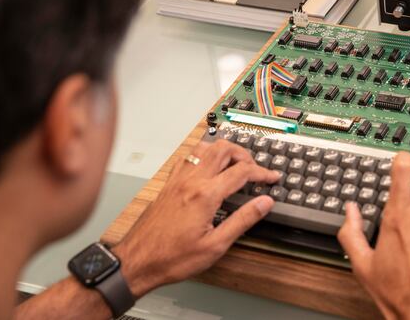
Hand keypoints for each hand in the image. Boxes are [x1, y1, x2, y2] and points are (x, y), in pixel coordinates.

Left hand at [113, 140, 279, 297]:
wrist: (137, 262)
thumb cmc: (172, 258)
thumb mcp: (215, 245)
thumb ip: (243, 220)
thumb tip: (265, 203)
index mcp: (205, 195)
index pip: (242, 171)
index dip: (262, 172)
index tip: (272, 177)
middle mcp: (191, 181)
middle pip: (223, 149)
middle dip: (244, 154)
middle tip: (255, 169)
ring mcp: (178, 180)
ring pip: (205, 148)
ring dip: (224, 151)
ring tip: (235, 164)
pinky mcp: (169, 184)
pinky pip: (189, 158)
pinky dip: (204, 156)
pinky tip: (209, 168)